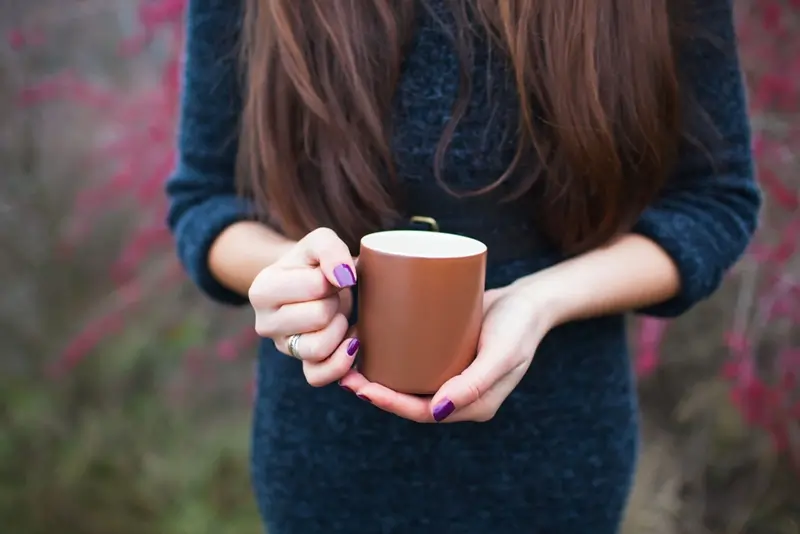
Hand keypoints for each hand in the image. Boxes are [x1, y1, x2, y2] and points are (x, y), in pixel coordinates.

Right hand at [249, 227, 359, 386]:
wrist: (310, 284)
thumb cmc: (314, 263)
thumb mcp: (319, 242)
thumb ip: (330, 249)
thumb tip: (344, 277)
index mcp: (262, 289)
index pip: (315, 286)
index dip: (335, 278)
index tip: (333, 275)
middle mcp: (264, 324)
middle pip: (319, 317)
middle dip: (336, 303)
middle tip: (334, 296)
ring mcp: (282, 348)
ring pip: (318, 349)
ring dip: (340, 330)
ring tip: (339, 315)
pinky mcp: (301, 367)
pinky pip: (319, 377)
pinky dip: (342, 363)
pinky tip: (352, 343)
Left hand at [339, 280, 555, 421]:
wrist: (531, 299)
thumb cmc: (520, 325)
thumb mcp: (503, 353)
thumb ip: (475, 382)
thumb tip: (437, 410)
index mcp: (472, 405)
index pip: (422, 413)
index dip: (390, 404)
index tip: (363, 388)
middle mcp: (459, 394)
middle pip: (410, 398)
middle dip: (377, 390)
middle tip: (346, 374)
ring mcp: (453, 373)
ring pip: (409, 380)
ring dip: (380, 374)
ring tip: (352, 359)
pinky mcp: (448, 353)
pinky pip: (416, 361)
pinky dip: (393, 357)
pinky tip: (372, 343)